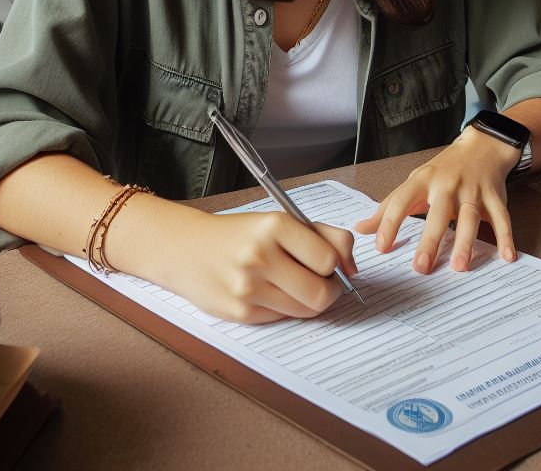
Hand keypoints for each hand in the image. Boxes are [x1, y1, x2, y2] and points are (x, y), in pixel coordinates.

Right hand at [162, 210, 356, 323]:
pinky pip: (284, 318)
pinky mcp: (241, 312)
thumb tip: (352, 268)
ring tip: (297, 285)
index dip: (337, 265)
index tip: (332, 264)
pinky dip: (288, 308)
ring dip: (311, 301)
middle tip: (323, 282)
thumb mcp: (281, 221)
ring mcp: (249, 287)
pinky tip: (273, 292)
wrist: (188, 249)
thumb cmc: (242, 234)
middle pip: (322, 293)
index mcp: (274, 226)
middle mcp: (260, 256)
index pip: (329, 259)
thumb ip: (324, 236)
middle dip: (330, 290)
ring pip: (306, 310)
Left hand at [354, 127, 520, 274]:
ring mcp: (472, 190)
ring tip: (459, 266)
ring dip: (465, 242)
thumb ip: (388, 208)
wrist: (481, 147)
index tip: (381, 247)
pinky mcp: (494, 196)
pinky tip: (507, 256)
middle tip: (421, 266)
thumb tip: (361, 229)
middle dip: (430, 240)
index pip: (401, 201)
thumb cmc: (442, 171)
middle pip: (437, 213)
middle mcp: (447, 185)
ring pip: (469, 217)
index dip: (389, 223)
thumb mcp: (414, 184)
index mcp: (423, 181)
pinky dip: (506, 237)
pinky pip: (501, 218)